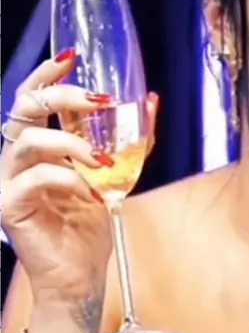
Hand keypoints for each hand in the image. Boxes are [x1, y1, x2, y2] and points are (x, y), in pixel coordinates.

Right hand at [1, 50, 158, 332]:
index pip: (32, 99)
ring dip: (72, 143)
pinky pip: (36, 179)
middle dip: (61, 95)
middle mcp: (18, 160)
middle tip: (98, 100)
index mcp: (38, 148)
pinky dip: (70, 180)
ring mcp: (9, 182)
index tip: (71, 57)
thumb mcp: (114, 175)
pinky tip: (92, 193)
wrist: (79, 276)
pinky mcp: (9, 207)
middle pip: (24, 108)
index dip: (46, 74)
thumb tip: (149, 100)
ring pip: (29, 141)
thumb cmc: (89, 226)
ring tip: (103, 160)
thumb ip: (127, 140)